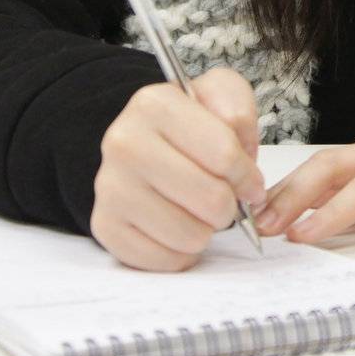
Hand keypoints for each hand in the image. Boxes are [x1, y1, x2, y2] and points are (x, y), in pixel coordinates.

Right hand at [90, 68, 265, 271]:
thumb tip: (239, 147)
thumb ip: (237, 108)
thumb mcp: (219, 96)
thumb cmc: (189, 126)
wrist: (144, 145)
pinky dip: (181, 251)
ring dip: (205, 229)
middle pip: (210, 198)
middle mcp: (123, 143)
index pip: (224, 154)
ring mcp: (109, 187)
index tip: (250, 182)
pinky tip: (177, 227)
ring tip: (197, 211)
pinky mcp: (105, 226)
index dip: (247, 175)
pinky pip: (165, 259)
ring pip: (190, 235)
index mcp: (154, 105)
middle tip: (223, 198)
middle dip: (229, 205)